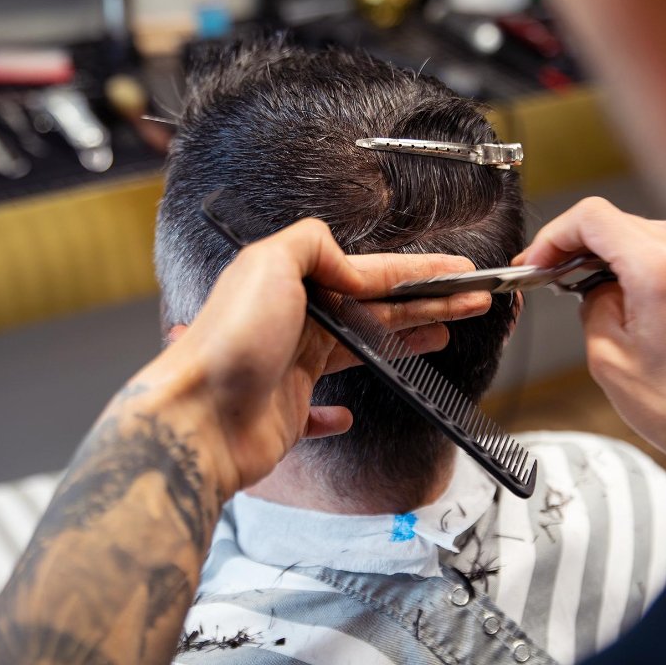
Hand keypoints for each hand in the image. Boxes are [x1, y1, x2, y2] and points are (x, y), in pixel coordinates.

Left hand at [137, 220, 488, 495]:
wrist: (195, 418)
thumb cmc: (228, 344)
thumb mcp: (269, 263)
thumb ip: (312, 246)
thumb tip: (348, 268)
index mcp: (295, 287)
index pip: (374, 276)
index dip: (421, 274)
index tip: (459, 273)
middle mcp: (295, 325)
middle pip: (378, 311)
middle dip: (428, 305)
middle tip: (470, 301)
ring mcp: (291, 371)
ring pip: (361, 352)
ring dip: (403, 343)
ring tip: (441, 335)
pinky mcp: (286, 414)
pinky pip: (318, 412)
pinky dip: (335, 414)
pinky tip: (348, 415)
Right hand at [518, 198, 665, 513]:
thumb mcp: (609, 358)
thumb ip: (592, 306)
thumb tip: (593, 287)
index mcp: (658, 269)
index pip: (593, 217)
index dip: (553, 236)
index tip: (537, 263)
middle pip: (617, 220)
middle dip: (577, 245)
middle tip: (550, 275)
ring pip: (643, 234)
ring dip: (608, 254)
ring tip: (586, 289)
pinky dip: (640, 265)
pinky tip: (626, 298)